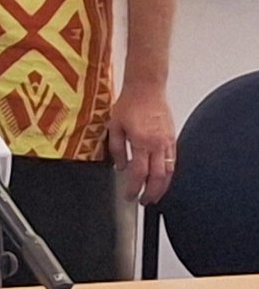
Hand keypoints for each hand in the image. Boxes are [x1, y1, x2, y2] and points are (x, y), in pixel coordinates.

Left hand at [108, 83, 175, 204]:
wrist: (146, 87)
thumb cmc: (129, 103)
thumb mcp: (114, 125)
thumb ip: (116, 148)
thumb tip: (119, 166)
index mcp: (141, 142)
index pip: (139, 173)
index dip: (134, 188)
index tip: (129, 195)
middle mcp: (157, 144)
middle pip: (158, 178)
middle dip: (151, 193)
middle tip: (144, 201)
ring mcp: (167, 142)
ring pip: (169, 172)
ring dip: (162, 187)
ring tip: (154, 195)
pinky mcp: (173, 138)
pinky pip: (173, 162)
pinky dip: (168, 174)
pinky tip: (162, 178)